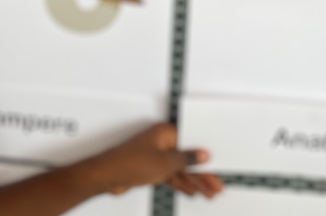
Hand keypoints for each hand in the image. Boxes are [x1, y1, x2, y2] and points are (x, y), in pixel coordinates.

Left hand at [90, 122, 222, 198]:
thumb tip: (203, 155)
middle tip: (216, 186)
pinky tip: (192, 191)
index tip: (218, 168)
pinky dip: (181, 183)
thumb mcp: (165, 163)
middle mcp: (161, 142)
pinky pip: (171, 175)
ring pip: (180, 169)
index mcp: (165, 133)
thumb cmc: (130, 163)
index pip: (192, 143)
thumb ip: (187, 159)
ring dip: (194, 181)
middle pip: (187, 158)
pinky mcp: (150, 167)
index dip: (206, 156)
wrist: (108, 176)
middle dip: (203, 174)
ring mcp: (156, 155)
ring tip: (209, 193)